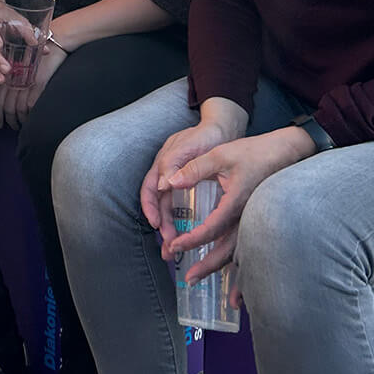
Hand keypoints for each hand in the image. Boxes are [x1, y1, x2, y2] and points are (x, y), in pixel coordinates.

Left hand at [0, 40, 67, 129]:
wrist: (55, 45)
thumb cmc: (40, 55)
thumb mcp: (23, 66)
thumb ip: (17, 80)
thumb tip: (13, 99)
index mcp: (9, 76)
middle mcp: (15, 81)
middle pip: (7, 108)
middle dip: (9, 121)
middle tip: (13, 127)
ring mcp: (26, 83)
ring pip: (19, 110)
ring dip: (21, 121)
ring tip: (23, 126)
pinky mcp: (39, 85)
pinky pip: (31, 106)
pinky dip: (31, 115)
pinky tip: (33, 118)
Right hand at [141, 118, 230, 248]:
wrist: (224, 129)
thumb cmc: (206, 135)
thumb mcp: (189, 147)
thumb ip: (173, 164)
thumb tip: (162, 186)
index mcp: (163, 164)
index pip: (149, 189)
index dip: (150, 208)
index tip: (156, 225)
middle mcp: (168, 173)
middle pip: (159, 203)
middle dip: (161, 224)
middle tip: (168, 244)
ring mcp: (180, 178)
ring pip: (171, 207)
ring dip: (171, 225)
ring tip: (176, 245)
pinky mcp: (192, 184)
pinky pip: (182, 205)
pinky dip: (183, 219)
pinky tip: (189, 232)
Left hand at [162, 127, 313, 282]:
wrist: (286, 152)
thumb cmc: (253, 152)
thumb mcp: (220, 155)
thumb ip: (194, 169)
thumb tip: (169, 182)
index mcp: (235, 202)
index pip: (211, 229)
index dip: (191, 240)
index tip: (175, 245)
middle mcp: (247, 217)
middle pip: (228, 250)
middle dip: (208, 266)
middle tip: (190, 278)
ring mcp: (255, 221)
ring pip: (241, 253)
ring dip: (227, 271)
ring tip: (221, 293)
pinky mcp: (259, 221)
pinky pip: (250, 248)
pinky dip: (245, 268)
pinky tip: (243, 287)